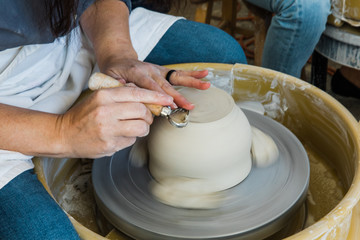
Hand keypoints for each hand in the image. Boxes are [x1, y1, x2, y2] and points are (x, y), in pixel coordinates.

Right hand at [58, 85, 172, 157]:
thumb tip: (142, 91)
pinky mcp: (109, 144)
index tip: (167, 99)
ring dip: (142, 128)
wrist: (63, 134)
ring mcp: (108, 129)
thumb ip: (119, 93)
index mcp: (104, 96)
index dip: (156, 96)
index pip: (137, 93)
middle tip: (145, 117)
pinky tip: (119, 136)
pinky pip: (131, 140)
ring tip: (134, 127)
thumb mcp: (98, 97)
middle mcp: (106, 111)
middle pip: (142, 111)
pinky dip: (130, 138)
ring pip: (141, 128)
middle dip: (148, 115)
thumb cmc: (83, 115)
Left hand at [102, 58, 210, 109]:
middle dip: (177, 96)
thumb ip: (117, 85)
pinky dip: (192, 74)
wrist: (119, 58)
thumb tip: (125, 92)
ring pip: (176, 77)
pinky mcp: (164, 71)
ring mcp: (158, 70)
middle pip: (165, 85)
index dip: (159, 95)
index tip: (169, 105)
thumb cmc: (114, 71)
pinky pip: (179, 73)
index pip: (149, 86)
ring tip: (206, 85)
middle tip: (188, 105)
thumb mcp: (109, 78)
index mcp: (136, 72)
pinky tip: (205, 74)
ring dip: (192, 82)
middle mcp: (150, 70)